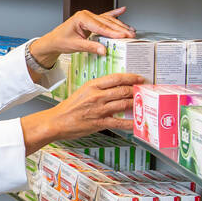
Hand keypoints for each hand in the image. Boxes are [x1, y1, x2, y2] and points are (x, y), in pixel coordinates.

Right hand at [20, 73, 145, 153]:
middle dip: (136, 90)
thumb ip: (98, 90)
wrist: (56, 121)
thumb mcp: (82, 92)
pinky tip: (137, 122)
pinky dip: (130, 122)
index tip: (139, 78)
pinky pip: (119, 122)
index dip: (130, 77)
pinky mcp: (99, 122)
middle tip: (145, 90)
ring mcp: (99, 109)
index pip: (116, 78)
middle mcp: (97, 96)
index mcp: (92, 86)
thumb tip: (113, 89)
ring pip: (123, 104)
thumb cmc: (68, 108)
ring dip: (136, 103)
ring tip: (144, 102)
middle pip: (122, 90)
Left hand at [29, 8, 134, 67]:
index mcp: (82, 18)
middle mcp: (87, 15)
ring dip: (120, 25)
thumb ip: (90, 47)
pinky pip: (105, 17)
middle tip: (131, 35)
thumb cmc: (61, 41)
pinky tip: (122, 10)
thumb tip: (103, 50)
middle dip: (120, 29)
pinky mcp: (91, 21)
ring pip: (108, 20)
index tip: (123, 37)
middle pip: (107, 22)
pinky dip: (114, 14)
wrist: (54, 40)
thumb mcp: (75, 46)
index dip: (113, 32)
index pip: (100, 26)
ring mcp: (90, 17)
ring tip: (130, 30)